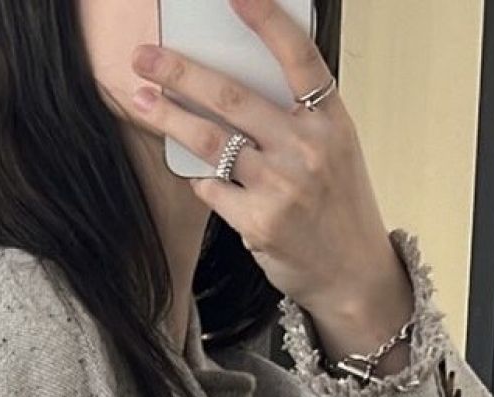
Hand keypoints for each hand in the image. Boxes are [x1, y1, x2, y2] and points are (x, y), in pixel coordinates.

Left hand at [128, 0, 412, 357]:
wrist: (351, 273)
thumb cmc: (336, 205)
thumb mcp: (334, 148)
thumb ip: (294, 116)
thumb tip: (231, 86)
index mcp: (329, 120)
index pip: (299, 57)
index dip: (267, 20)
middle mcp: (307, 148)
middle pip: (233, 98)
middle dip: (181, 72)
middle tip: (146, 58)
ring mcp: (282, 187)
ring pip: (211, 141)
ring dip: (169, 117)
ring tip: (142, 100)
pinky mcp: (259, 223)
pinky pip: (211, 188)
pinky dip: (199, 178)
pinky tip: (195, 173)